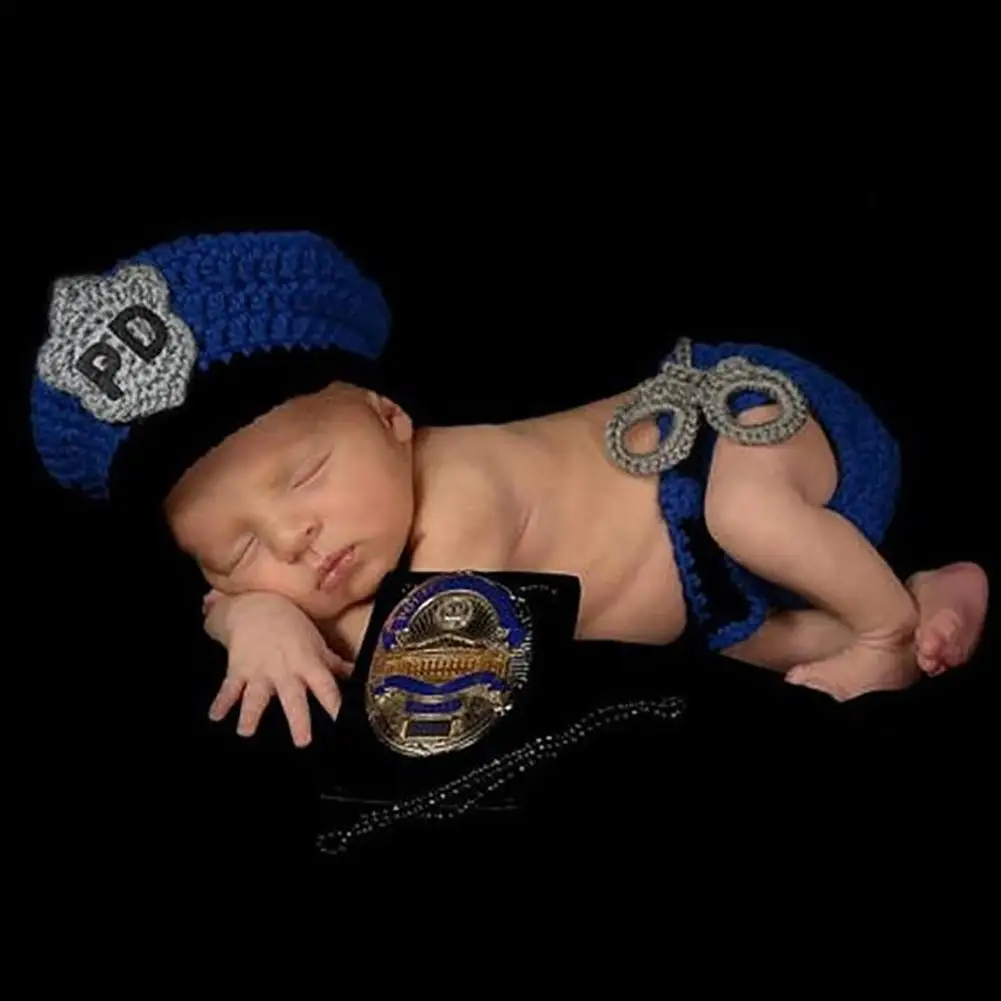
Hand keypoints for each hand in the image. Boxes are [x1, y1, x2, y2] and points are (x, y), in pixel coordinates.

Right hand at [204, 591, 352, 746]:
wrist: (258, 604)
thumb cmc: (293, 624)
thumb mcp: (316, 642)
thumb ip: (334, 662)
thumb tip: (356, 673)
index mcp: (308, 664)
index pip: (326, 687)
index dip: (335, 704)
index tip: (343, 722)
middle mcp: (285, 671)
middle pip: (293, 698)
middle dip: (298, 719)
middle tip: (302, 741)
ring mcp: (260, 671)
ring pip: (256, 696)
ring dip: (250, 713)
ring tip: (245, 731)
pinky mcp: (238, 669)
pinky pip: (229, 688)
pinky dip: (221, 702)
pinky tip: (215, 716)